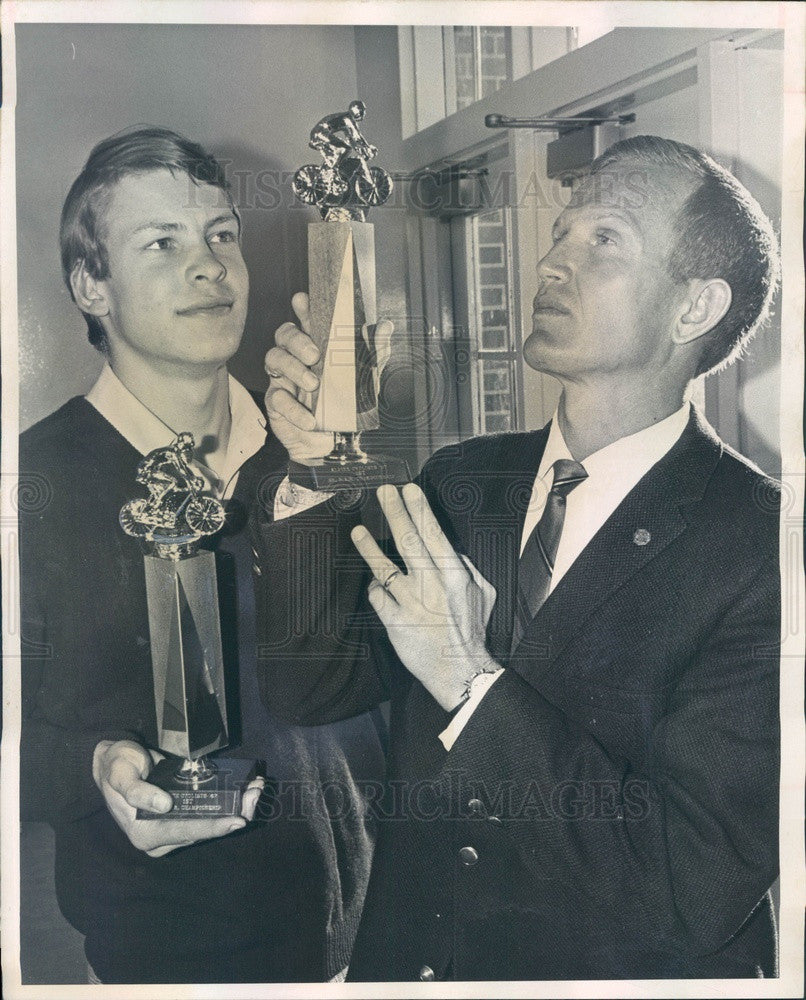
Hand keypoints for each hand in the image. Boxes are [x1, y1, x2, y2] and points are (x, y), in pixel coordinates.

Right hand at [93, 740, 263, 858]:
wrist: (113, 763)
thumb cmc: (116, 766)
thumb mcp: (120, 773)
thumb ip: (136, 790)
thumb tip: (165, 805)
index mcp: (145, 834)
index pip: (185, 831)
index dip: (212, 827)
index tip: (237, 821)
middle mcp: (163, 838)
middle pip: (204, 831)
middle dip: (234, 814)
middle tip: (256, 794)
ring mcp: (174, 828)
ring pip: (211, 823)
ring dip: (237, 808)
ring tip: (257, 788)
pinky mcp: (183, 816)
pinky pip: (210, 813)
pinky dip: (230, 802)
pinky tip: (246, 788)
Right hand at [265, 292, 393, 462]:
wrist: (334, 448)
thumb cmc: (347, 409)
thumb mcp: (366, 381)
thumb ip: (374, 353)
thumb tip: (384, 327)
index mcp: (317, 348)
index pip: (306, 321)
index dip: (302, 308)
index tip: (303, 300)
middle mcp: (297, 359)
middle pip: (284, 334)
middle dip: (297, 340)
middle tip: (315, 355)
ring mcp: (284, 379)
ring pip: (274, 358)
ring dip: (294, 369)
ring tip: (314, 386)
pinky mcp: (276, 403)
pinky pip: (277, 398)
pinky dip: (294, 408)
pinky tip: (309, 419)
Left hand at [351, 483, 498, 710]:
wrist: (460, 670)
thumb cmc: (472, 629)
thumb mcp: (483, 592)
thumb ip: (466, 566)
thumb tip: (448, 547)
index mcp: (454, 574)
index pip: (434, 534)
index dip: (419, 510)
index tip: (408, 490)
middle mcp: (431, 584)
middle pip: (408, 541)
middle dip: (394, 512)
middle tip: (383, 491)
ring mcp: (410, 603)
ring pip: (384, 567)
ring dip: (369, 547)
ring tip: (357, 530)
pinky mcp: (395, 622)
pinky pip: (378, 597)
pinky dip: (376, 588)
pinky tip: (375, 582)